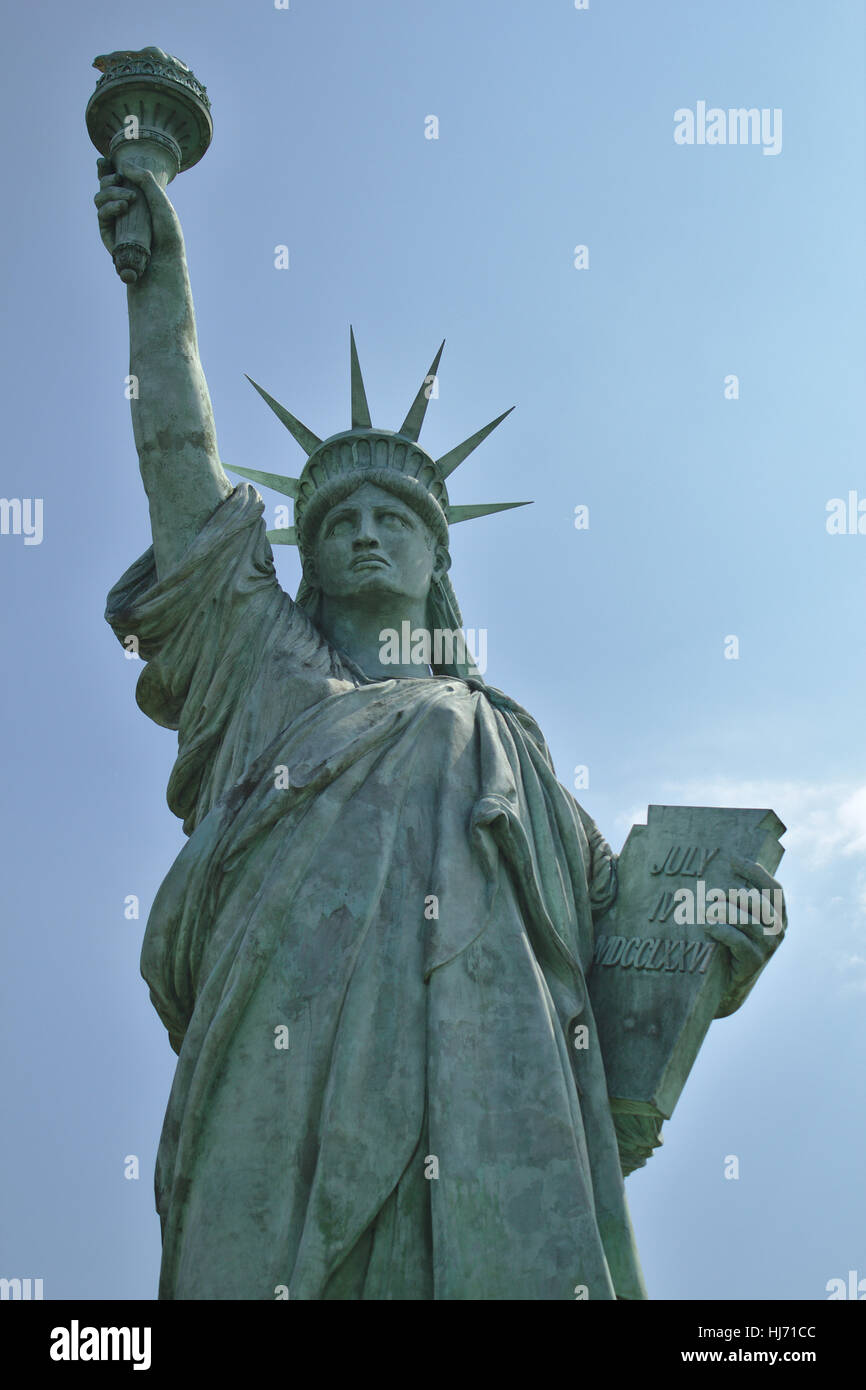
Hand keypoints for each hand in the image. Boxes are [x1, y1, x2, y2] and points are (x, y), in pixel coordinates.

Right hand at [93, 156, 184, 276]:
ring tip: (129, 198)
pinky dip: (109, 207)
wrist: (165, 258)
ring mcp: (114, 220)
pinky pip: (101, 213)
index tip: (105, 161)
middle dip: (108, 178)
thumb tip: (123, 164)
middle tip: (121, 180)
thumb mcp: (159, 199)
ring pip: (99, 197)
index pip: (115, 178)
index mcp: (134, 197)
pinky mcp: (108, 233)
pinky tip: (122, 207)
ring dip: (110, 192)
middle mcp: (122, 208)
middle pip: (104, 185)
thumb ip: (144, 179)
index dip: (106, 168)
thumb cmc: (166, 231)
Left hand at [706, 857, 786, 1016]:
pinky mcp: (754, 962)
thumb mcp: (738, 919)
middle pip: (761, 902)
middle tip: (714, 892)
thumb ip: (737, 899)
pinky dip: (720, 929)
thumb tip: (721, 868)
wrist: (727, 986)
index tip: (734, 859)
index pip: (774, 888)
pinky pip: (738, 941)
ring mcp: (768, 947)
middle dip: (736, 893)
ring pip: (748, 920)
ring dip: (723, 911)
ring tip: (705, 908)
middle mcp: (778, 930)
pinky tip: (706, 925)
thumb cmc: (729, 945)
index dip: (756, 872)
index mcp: (778, 915)